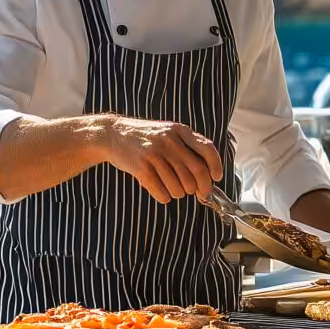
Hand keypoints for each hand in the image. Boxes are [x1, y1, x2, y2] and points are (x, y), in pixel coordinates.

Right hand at [96, 116, 223, 203]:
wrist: (113, 134)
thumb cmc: (145, 137)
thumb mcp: (168, 132)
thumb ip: (187, 146)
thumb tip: (208, 173)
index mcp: (179, 130)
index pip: (207, 149)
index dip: (216, 167)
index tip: (216, 178)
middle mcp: (169, 141)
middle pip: (197, 172)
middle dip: (201, 188)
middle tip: (198, 192)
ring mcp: (154, 154)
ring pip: (180, 186)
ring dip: (180, 194)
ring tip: (175, 190)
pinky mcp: (141, 168)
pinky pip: (162, 192)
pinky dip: (165, 197)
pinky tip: (162, 192)